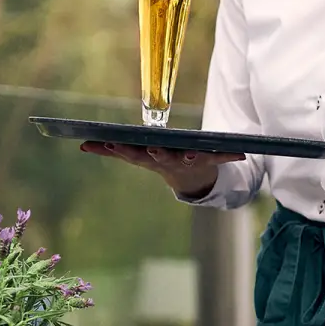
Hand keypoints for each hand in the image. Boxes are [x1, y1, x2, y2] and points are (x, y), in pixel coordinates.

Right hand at [80, 140, 243, 198]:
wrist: (192, 181)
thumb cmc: (161, 160)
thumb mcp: (136, 156)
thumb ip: (109, 151)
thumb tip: (82, 144)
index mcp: (150, 159)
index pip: (133, 155)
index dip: (123, 151)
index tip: (112, 145)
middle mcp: (169, 162)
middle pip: (160, 158)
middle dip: (156, 154)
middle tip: (151, 150)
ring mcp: (189, 161)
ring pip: (189, 158)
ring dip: (190, 156)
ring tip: (192, 152)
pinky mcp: (210, 160)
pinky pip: (221, 157)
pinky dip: (231, 156)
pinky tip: (242, 153)